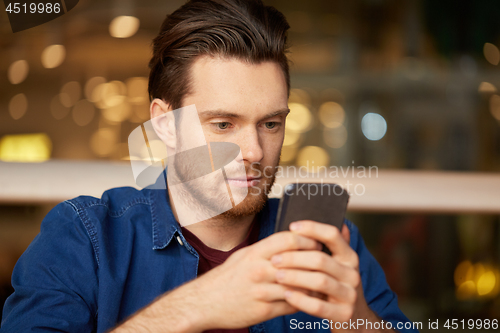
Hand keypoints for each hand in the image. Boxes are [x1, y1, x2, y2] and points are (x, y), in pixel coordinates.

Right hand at [174, 230, 321, 331]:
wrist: (204, 303)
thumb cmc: (226, 278)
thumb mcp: (243, 256)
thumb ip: (266, 249)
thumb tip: (292, 241)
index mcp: (255, 252)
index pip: (289, 239)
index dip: (308, 239)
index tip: (317, 243)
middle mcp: (259, 270)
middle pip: (298, 262)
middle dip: (317, 262)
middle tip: (327, 263)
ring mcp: (261, 291)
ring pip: (299, 285)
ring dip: (314, 285)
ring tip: (324, 282)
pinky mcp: (263, 310)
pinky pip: (291, 305)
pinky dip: (304, 302)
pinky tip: (310, 299)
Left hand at [270, 221, 369, 326]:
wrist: (354, 319)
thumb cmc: (337, 286)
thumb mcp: (338, 265)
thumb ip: (333, 246)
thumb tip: (335, 220)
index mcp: (349, 257)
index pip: (333, 235)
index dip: (312, 228)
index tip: (292, 227)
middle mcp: (353, 274)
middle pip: (321, 259)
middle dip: (294, 257)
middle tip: (274, 259)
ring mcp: (350, 295)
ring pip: (320, 281)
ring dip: (295, 277)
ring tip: (277, 275)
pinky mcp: (344, 314)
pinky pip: (319, 306)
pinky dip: (300, 300)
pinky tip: (287, 295)